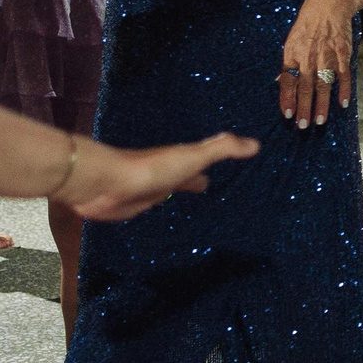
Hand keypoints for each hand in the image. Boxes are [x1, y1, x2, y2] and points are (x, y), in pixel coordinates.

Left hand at [57, 132, 257, 219]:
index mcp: (181, 164)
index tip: (230, 173)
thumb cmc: (151, 168)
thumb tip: (256, 144)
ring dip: (176, 195)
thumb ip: (222, 149)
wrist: (106, 183)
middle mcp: (165, 176)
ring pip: (167, 193)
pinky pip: (151, 210)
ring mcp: (148, 192)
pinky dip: (158, 211)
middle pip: (185, 179)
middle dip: (196, 182)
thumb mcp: (192, 156)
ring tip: (189, 207)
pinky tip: (159, 218)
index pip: (203, 166)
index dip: (215, 168)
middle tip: (212, 189)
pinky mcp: (132, 208)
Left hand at [280, 0, 359, 126]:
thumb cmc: (310, 22)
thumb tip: (280, 83)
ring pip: (323, 84)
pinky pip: (343, 75)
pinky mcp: (343, 52)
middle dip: (304, 108)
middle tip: (303, 126)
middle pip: (305, 86)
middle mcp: (308, 55)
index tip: (288, 115)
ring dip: (321, 104)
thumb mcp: (293, 39)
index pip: (288, 80)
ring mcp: (327, 54)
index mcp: (292, 52)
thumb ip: (289, 62)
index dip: (287, 98)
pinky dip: (344, 89)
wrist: (331, 1)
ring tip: (319, 120)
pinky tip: (343, 103)